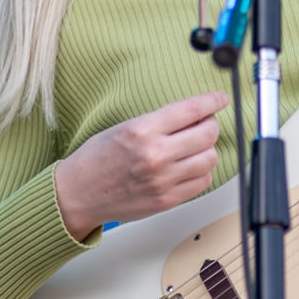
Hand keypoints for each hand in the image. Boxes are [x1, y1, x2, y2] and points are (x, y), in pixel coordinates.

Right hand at [53, 90, 228, 239]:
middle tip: (204, 124)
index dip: (212, 101)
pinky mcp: (167, 200)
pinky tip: (188, 167)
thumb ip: (159, 122)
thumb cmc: (96, 160)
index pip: (191, 110)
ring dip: (206, 149)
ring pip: (209, 158)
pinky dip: (201, 171)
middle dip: (210, 125)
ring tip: (194, 147)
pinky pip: (202, 182)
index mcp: (142, 130)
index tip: (220, 98)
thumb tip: (193, 115)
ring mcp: (164, 180)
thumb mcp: (124, 127)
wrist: (78, 194)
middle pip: (207, 134)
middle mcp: (155, 155)